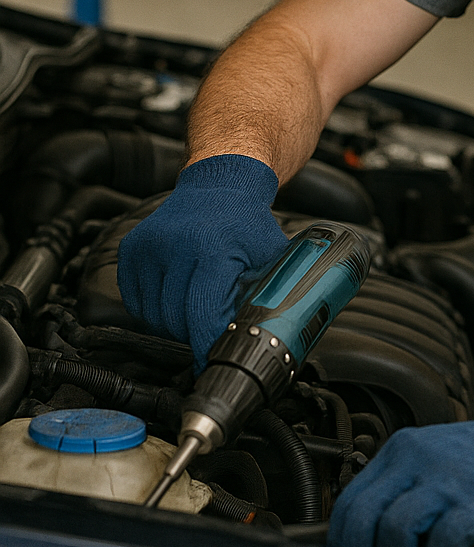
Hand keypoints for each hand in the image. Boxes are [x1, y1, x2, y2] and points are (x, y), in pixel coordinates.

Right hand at [117, 154, 286, 366]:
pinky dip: (154, 310)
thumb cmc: (247, 223)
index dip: (208, 344)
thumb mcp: (270, 254)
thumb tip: (269, 338)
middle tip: (211, 328)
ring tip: (196, 307)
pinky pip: (135, 302)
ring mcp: (148, 246)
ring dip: (174, 324)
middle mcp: (174, 244)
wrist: (219, 184)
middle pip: (176, 320)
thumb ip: (269, 293)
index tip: (213, 361)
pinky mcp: (131, 249)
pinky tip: (176, 296)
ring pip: (153, 316)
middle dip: (195, 334)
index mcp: (211, 247)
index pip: (202, 314)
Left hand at [328, 384, 473, 546]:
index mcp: (402, 450)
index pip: (350, 501)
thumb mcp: (436, 458)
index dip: (343, 542)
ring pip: (394, 532)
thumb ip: (403, 485)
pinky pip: (440, 545)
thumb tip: (368, 536)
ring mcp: (447, 482)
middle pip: (362, 519)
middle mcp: (417, 460)